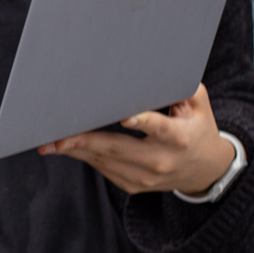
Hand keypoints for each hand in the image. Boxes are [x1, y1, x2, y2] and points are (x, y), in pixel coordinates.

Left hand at [39, 84, 235, 196]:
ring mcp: (144, 177)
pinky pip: (102, 168)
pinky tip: (64, 147)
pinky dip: (83, 156)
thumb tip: (150, 67)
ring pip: (104, 161)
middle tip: (58, 136)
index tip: (124, 117)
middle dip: (86, 141)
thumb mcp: (198, 104)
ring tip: (49, 142)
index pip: (160, 129)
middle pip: (119, 149)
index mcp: (179, 137)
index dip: (142, 122)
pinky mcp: (131, 185)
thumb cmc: (196, 127)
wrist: (203, 169)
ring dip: (75, 151)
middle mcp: (161, 160)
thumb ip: (180, 86)